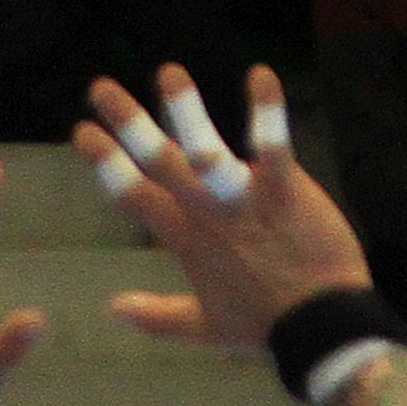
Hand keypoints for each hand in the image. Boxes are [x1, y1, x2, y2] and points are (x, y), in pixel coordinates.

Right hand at [86, 64, 377, 351]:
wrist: (323, 331)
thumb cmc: (267, 326)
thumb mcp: (207, 328)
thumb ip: (159, 316)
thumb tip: (114, 309)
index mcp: (187, 239)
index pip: (135, 196)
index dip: (107, 165)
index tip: (83, 132)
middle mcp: (208, 216)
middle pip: (160, 163)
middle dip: (129, 124)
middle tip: (100, 89)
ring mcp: (245, 203)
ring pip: (208, 153)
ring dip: (188, 113)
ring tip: (170, 74)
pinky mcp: (286, 192)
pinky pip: (274, 148)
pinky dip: (268, 112)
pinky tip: (261, 74)